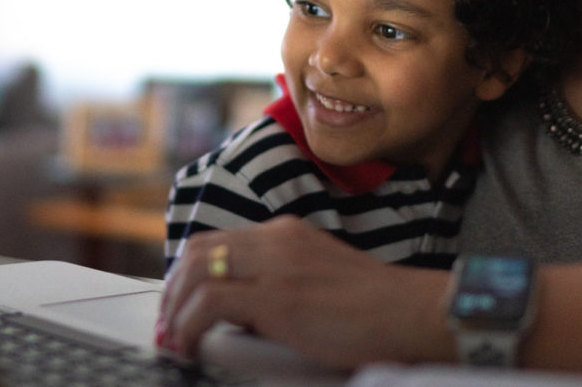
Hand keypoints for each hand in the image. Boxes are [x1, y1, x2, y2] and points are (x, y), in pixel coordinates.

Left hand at [157, 216, 452, 369]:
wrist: (413, 313)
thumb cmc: (377, 309)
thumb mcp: (320, 282)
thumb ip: (281, 286)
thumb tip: (240, 315)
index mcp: (288, 235)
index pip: (218, 241)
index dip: (188, 274)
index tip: (179, 305)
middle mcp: (278, 240)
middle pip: (198, 250)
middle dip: (173, 289)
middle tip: (167, 325)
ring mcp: (277, 265)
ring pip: (196, 270)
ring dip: (174, 308)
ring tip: (174, 339)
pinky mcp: (279, 297)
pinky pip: (210, 303)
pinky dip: (188, 325)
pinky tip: (189, 346)